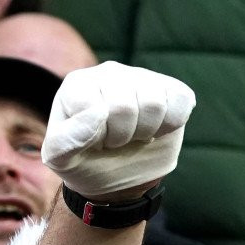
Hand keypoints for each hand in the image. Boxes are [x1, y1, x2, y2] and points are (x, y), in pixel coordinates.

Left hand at [41, 62, 193, 200]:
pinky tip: (156, 128)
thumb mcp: (63, 158)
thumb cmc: (84, 161)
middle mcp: (108, 72)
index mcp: (77, 84)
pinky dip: (171, 124)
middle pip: (125, 106)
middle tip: (116, 141)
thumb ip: (66, 140)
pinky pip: (181, 100)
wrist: (118, 172)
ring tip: (134, 134)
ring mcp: (141, 76)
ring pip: (155, 103)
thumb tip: (98, 112)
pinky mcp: (170, 87)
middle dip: (123, 136)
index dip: (101, 136)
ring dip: (147, 131)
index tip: (95, 141)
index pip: (96, 110)